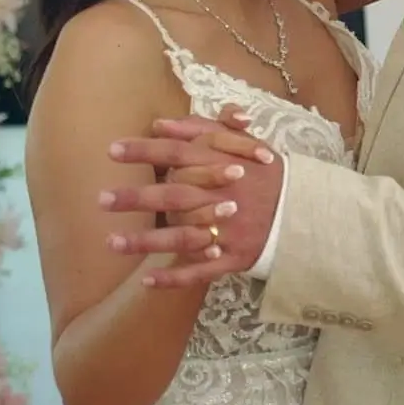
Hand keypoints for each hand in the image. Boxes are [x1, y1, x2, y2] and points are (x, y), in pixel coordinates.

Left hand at [102, 122, 284, 287]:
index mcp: (221, 164)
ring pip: (180, 237)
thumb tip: (160, 124)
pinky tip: (146, 280)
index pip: (177, 154)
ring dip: (145, 242)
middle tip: (100, 199)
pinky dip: (174, 277)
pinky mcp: (233, 257)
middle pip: (172, 195)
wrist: (303, 210)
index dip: (145, 151)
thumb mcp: (241, 141)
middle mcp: (221, 196)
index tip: (112, 150)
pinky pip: (200, 270)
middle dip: (135, 198)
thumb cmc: (264, 172)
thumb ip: (202, 128)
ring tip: (111, 242)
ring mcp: (227, 230)